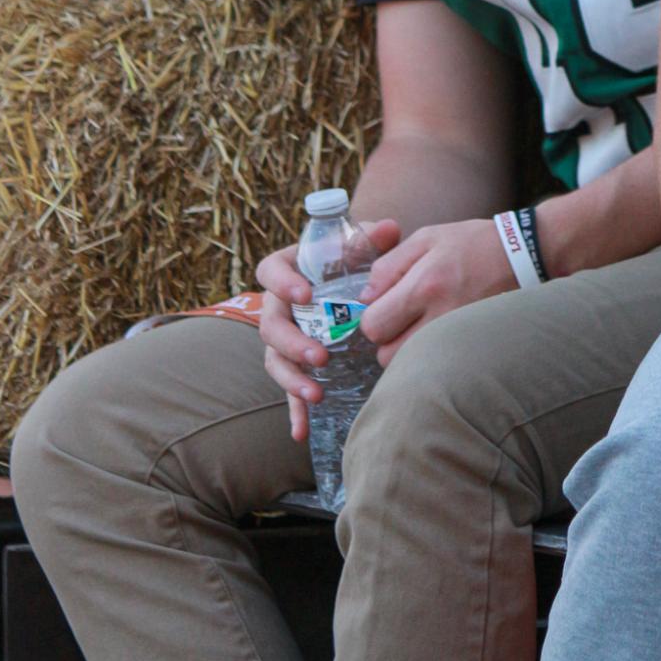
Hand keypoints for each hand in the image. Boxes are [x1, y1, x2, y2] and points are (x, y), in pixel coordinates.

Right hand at [256, 221, 401, 440]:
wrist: (356, 279)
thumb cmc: (355, 258)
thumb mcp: (362, 245)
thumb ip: (373, 238)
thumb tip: (390, 229)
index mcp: (289, 268)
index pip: (270, 270)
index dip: (283, 283)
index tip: (305, 294)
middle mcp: (279, 304)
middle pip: (270, 324)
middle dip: (292, 343)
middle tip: (320, 355)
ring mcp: (285, 337)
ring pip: (275, 359)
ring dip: (292, 380)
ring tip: (317, 394)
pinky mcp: (296, 364)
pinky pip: (289, 389)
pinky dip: (294, 410)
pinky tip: (302, 431)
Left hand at [359, 218, 516, 364]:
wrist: (520, 256)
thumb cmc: (470, 243)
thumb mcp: (426, 238)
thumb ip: (388, 266)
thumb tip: (366, 298)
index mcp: (425, 284)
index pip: (374, 324)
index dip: (371, 316)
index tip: (383, 305)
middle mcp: (440, 316)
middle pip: (386, 354)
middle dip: (387, 338)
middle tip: (400, 317)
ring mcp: (457, 336)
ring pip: (408, 366)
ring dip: (406, 349)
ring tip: (419, 325)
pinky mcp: (471, 348)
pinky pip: (433, 365)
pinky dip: (428, 354)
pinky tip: (436, 333)